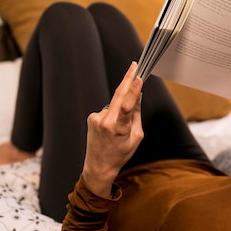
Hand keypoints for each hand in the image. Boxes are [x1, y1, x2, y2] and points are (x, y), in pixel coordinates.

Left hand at [82, 62, 143, 197]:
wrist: (98, 166)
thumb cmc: (121, 153)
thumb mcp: (136, 137)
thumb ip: (136, 115)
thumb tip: (138, 96)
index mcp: (118, 128)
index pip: (127, 106)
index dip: (133, 90)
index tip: (139, 77)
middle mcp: (105, 121)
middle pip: (118, 95)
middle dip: (127, 79)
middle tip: (134, 65)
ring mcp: (96, 118)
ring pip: (115, 104)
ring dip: (122, 107)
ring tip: (120, 130)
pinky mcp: (92, 117)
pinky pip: (108, 110)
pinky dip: (113, 114)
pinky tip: (111, 130)